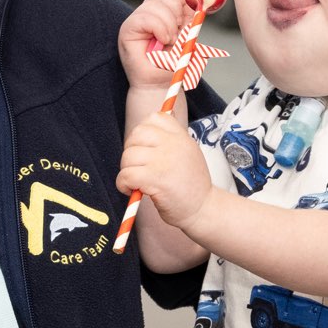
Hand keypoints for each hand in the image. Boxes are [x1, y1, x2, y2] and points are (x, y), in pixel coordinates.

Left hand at [117, 112, 212, 229]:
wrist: (204, 209)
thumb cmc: (192, 185)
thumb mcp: (189, 153)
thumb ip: (171, 140)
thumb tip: (145, 128)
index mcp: (181, 137)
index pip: (155, 118)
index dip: (143, 131)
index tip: (144, 147)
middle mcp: (174, 145)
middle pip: (137, 134)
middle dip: (130, 150)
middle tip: (136, 166)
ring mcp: (164, 161)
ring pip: (128, 156)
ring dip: (126, 170)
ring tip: (136, 181)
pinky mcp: (156, 179)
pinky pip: (126, 174)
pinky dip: (123, 184)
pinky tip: (132, 190)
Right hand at [118, 0, 192, 90]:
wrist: (161, 85)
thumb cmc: (173, 63)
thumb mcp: (188, 34)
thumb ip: (190, 14)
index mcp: (162, 12)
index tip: (190, 14)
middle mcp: (147, 13)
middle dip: (177, 11)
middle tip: (179, 31)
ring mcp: (136, 20)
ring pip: (155, 4)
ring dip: (169, 24)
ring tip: (170, 41)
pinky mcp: (127, 29)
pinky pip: (145, 17)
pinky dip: (159, 28)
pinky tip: (162, 41)